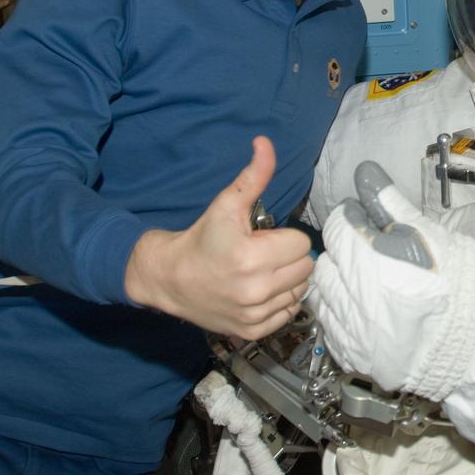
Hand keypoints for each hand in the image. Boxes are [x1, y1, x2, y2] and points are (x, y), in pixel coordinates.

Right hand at [124, 136, 313, 338]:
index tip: (264, 238)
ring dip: (287, 279)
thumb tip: (265, 143)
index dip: (284, 237)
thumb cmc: (201, 239)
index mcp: (252, 258)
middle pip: (305, 267)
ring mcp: (254, 314)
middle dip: (289, 256)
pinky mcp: (252, 331)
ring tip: (263, 271)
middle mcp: (256, 290)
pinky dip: (280, 301)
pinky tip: (260, 290)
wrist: (169, 279)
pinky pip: (288, 312)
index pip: (301, 244)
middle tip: (265, 253)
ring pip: (300, 290)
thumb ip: (253, 176)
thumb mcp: (226, 205)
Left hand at [310, 163, 474, 401]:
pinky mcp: (355, 355)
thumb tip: (364, 171)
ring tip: (368, 283)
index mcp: (373, 261)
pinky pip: (330, 327)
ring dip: (339, 284)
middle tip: (369, 253)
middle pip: (327, 261)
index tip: (366, 221)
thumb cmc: (454, 277)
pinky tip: (365, 310)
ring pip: (324, 295)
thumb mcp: (424, 231)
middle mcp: (357, 299)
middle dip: (343, 252)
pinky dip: (341, 316)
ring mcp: (354, 331)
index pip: (337, 227)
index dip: (352, 219)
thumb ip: (387, 201)